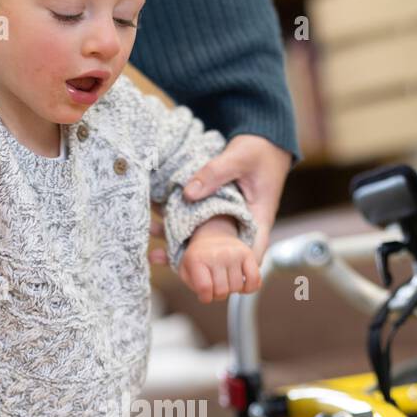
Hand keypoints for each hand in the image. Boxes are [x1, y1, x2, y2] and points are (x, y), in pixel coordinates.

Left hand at [147, 134, 292, 267]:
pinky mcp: (220, 214)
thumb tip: (188, 194)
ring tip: (151, 240)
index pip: (250, 256)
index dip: (227, 272)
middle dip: (191, 260)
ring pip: (207, 242)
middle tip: (158, 256)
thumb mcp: (239, 158)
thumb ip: (215, 173)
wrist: (264, 141)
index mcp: (258, 220)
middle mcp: (244, 227)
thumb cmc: (259, 151)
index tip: (200, 275)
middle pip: (221, 255)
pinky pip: (201, 226)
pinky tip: (158, 222)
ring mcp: (232, 222)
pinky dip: (181, 226)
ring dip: (180, 242)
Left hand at [178, 216, 261, 303]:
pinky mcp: (248, 254)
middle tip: (215, 285)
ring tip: (226, 280)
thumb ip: (187, 281)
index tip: (204, 293)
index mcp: (196, 259)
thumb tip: (183, 279)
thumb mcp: (184, 269)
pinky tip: (242, 285)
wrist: (213, 235)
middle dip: (218, 294)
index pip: (205, 289)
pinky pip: (255, 280)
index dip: (206, 297)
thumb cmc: (199, 259)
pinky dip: (250, 288)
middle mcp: (216, 254)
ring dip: (232, 290)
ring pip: (238, 288)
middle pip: (222, 291)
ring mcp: (233, 253)